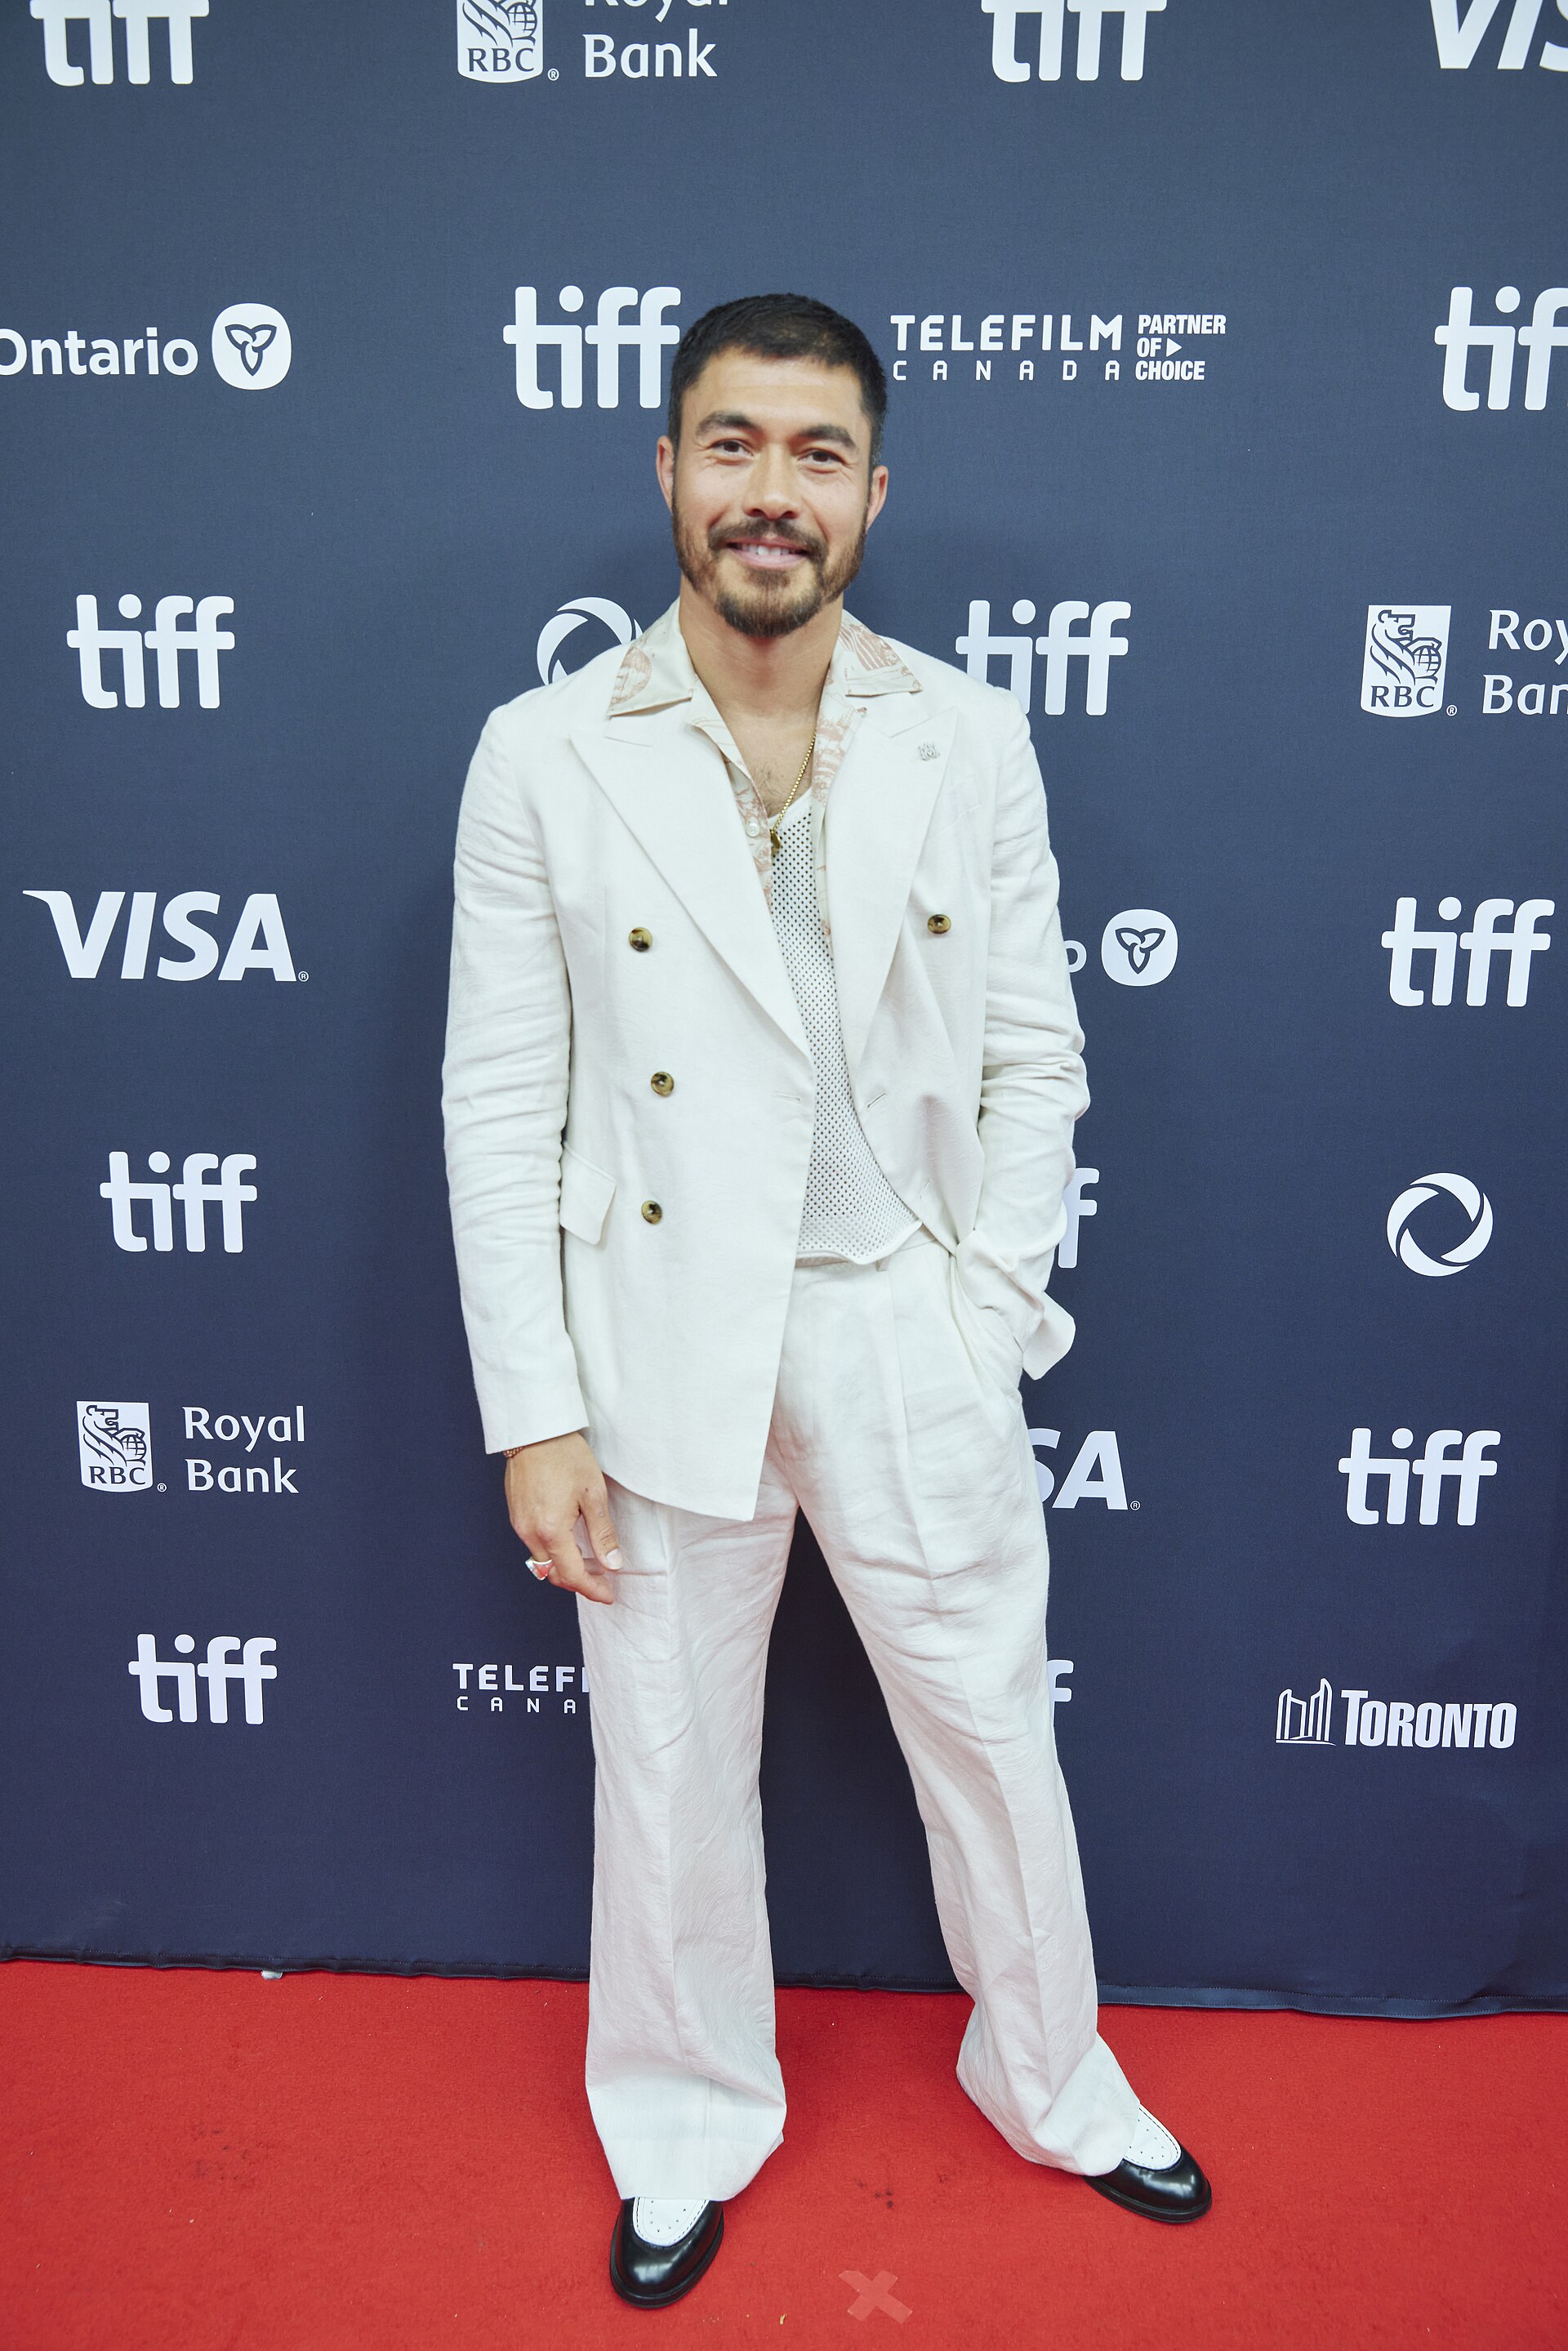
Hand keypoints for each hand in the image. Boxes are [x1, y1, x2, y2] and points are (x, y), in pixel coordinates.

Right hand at [503, 1432, 622, 1604]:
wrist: (535, 1431)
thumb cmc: (566, 1456)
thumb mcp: (593, 1494)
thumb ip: (602, 1533)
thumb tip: (612, 1564)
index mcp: (551, 1530)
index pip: (572, 1575)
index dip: (592, 1590)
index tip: (609, 1595)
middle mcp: (530, 1533)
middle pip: (554, 1574)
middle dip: (579, 1583)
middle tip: (603, 1581)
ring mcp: (519, 1524)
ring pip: (543, 1562)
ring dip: (565, 1568)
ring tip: (591, 1563)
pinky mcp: (516, 1515)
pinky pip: (534, 1546)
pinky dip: (553, 1553)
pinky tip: (570, 1544)